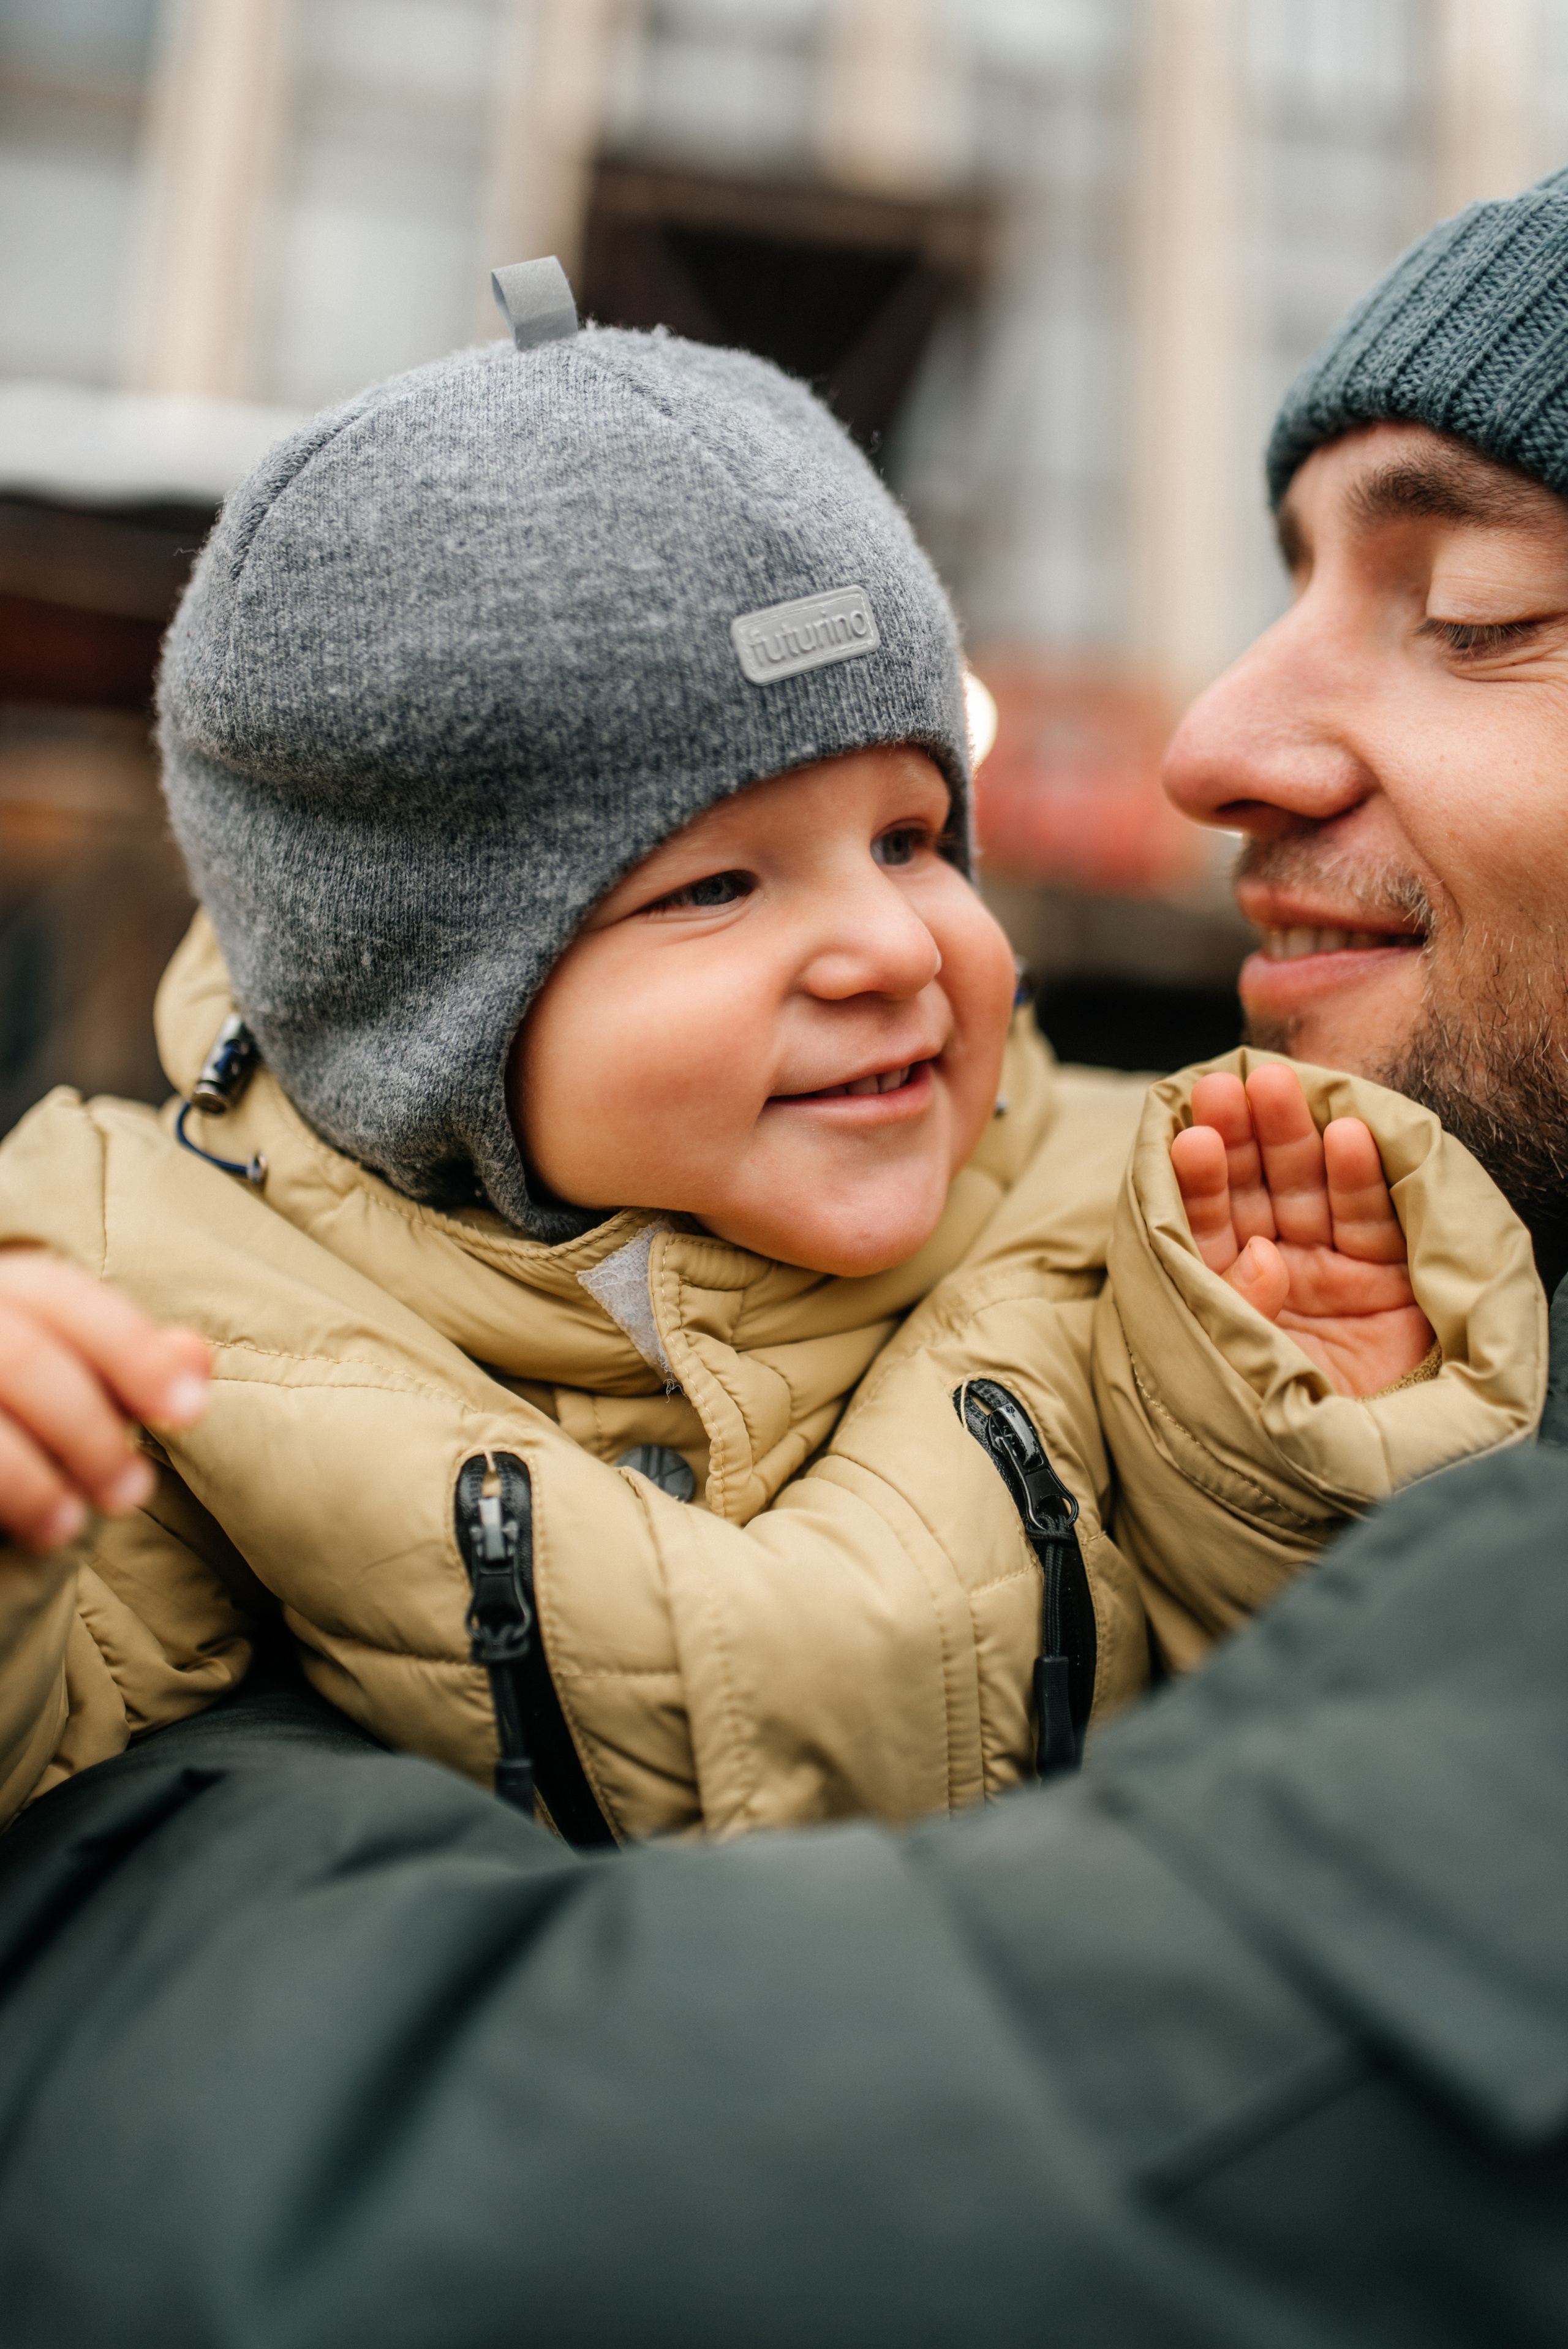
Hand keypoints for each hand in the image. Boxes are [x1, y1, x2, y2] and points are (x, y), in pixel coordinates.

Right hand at [0, 1250, 209, 1551]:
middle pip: (19, 1356)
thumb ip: (124, 1364)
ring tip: (69, 1528)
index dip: (131, 1350)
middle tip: (133, 1492)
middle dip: (88, 1427)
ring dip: (30, 1478)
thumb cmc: (12, 1404)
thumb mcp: (63, 1372)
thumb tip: (195, 1357)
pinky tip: (14, 1531)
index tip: (189, 1412)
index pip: (61, 1296)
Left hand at [1170, 1064, 1434, 1398]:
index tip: (1188, 1131)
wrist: (1351, 1485)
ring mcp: (1328, 1270)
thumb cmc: (1273, 1423)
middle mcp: (1272, 1268)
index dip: (1197, 1175)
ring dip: (1295, 1138)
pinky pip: (1368, 1217)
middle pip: (1253, 1188)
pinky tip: (1347, 1135)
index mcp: (1220, 1287)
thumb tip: (1259, 1253)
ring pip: (1308, 1189)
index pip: (1203, 1220)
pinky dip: (1360, 1176)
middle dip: (1241, 1136)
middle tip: (1228, 1089)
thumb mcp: (1237, 1361)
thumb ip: (1239, 1306)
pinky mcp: (1382, 1279)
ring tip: (1278, 1091)